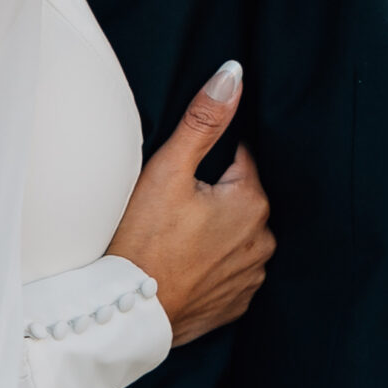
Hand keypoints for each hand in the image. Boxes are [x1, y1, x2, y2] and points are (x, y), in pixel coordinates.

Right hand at [108, 62, 273, 344]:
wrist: (125, 314)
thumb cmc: (142, 238)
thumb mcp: (168, 169)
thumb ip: (204, 119)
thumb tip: (234, 73)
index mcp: (253, 203)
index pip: (239, 160)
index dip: (207, 161)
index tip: (182, 174)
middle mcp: (262, 242)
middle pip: (239, 199)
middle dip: (213, 196)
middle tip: (171, 207)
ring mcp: (250, 278)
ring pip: (235, 235)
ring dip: (214, 231)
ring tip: (175, 236)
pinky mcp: (235, 306)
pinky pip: (229, 272)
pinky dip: (211, 265)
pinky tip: (182, 263)